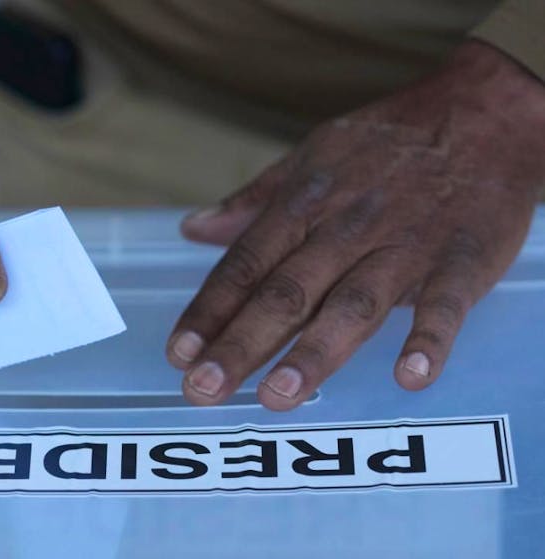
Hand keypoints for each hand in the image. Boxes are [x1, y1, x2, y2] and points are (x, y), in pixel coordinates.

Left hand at [168, 40, 544, 409]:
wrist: (484, 111)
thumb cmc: (387, 143)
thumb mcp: (311, 158)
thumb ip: (253, 202)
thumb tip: (193, 228)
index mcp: (304, 204)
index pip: (245, 265)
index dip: (210, 310)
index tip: (177, 352)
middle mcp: (345, 228)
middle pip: (285, 292)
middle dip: (241, 342)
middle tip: (203, 389)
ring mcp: (404, 245)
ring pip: (352, 303)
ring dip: (314, 351)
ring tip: (277, 395)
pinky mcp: (461, 259)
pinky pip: (445, 303)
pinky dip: (429, 338)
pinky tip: (410, 376)